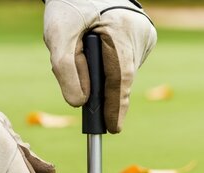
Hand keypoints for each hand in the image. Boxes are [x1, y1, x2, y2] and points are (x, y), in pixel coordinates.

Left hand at [44, 0, 156, 132]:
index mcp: (122, 31)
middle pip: (121, 75)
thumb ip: (66, 70)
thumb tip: (80, 103)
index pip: (120, 78)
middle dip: (103, 88)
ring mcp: (146, 35)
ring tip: (87, 56)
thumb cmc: (70, 4)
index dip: (115, 106)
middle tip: (91, 103)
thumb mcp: (58, 34)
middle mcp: (140, 34)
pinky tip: (101, 51)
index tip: (112, 128)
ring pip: (124, 70)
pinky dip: (112, 64)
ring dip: (106, 74)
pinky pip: (127, 61)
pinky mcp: (145, 37)